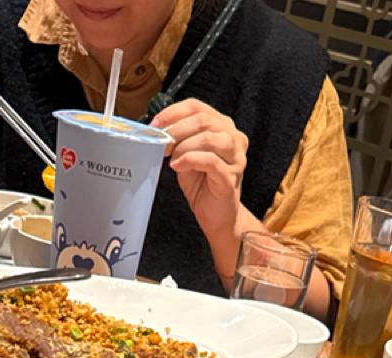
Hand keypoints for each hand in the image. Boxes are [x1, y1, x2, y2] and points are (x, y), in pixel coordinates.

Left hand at [151, 99, 247, 246]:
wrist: (217, 217)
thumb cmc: (203, 186)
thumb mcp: (186, 156)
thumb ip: (178, 140)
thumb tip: (157, 130)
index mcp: (222, 127)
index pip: (197, 107)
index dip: (173, 112)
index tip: (155, 125)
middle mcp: (234, 138)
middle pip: (204, 119)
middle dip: (176, 129)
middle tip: (161, 142)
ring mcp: (236, 158)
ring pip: (209, 137)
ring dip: (184, 145)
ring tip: (172, 158)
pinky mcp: (231, 177)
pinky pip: (210, 161)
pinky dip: (190, 160)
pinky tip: (178, 166)